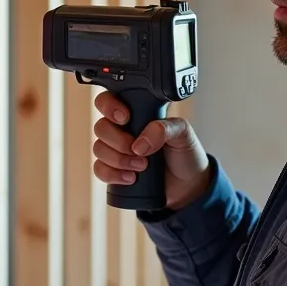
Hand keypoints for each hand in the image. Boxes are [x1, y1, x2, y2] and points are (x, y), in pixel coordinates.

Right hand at [92, 92, 211, 209]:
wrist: (188, 185)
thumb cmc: (185, 153)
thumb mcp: (183, 134)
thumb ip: (164, 129)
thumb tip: (140, 143)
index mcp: (136, 114)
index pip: (108, 100)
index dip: (109, 107)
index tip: (124, 118)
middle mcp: (122, 130)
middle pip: (100, 127)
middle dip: (118, 141)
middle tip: (138, 150)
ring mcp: (116, 150)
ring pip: (98, 149)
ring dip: (118, 159)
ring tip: (141, 167)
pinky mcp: (114, 170)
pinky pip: (99, 169)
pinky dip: (112, 174)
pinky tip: (130, 178)